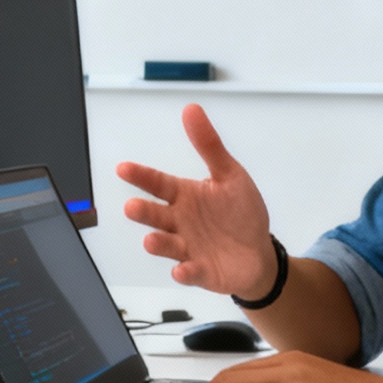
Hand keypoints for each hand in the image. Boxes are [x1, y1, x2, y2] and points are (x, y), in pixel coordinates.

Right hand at [115, 104, 277, 296]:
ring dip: (158, 244)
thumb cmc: (240, 213)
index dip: (141, 177)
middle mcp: (181, 222)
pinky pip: (190, 272)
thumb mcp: (230, 174)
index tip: (124, 169)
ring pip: (167, 245)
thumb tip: (192, 110)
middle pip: (156, 216)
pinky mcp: (201, 271)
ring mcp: (188, 247)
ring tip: (150, 240)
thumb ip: (209, 145)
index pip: (158, 184)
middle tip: (132, 207)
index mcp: (185, 196)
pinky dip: (185, 272)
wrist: (258, 252)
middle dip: (143, 212)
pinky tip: (181, 270)